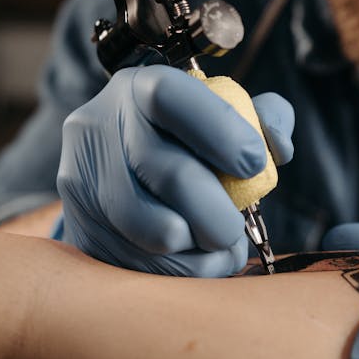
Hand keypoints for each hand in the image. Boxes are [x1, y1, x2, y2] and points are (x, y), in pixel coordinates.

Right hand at [57, 65, 293, 275]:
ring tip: (220, 246)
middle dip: (218, 211)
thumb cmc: (187, 139)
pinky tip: (196, 259)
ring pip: (155, 229)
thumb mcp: (225, 113)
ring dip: (202, 249)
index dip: (222, 131)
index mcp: (138, 88)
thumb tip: (277, 148)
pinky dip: (183, 271)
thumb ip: (264, 118)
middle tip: (235, 228)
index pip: (172, 98)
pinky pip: (141, 265)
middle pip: (170, 173)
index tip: (256, 164)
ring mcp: (81, 181)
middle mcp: (99, 128)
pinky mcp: (81, 229)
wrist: (119, 165)